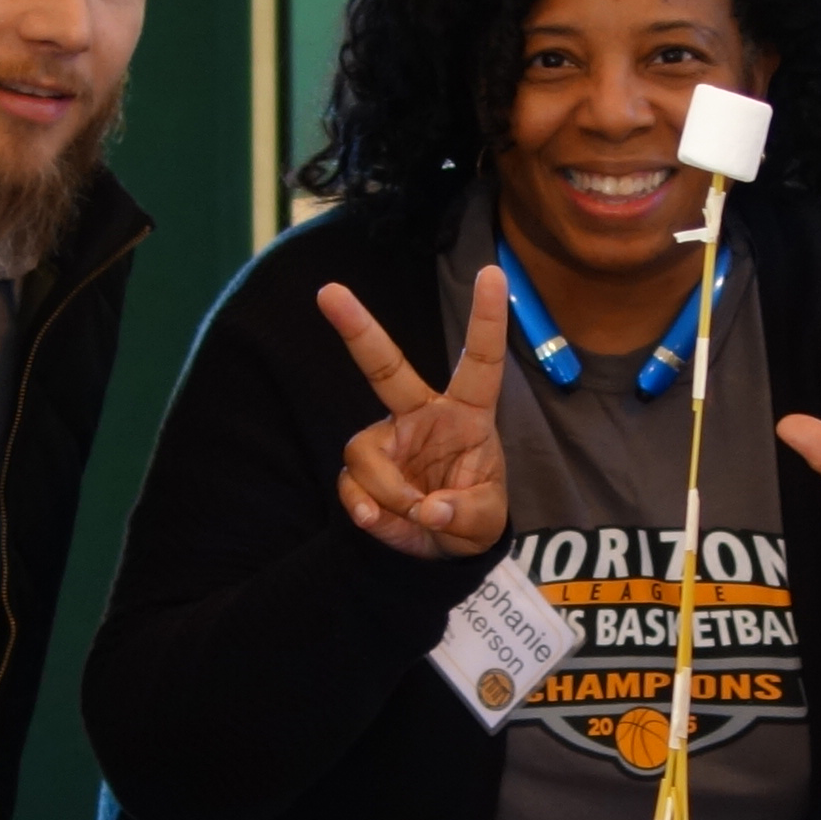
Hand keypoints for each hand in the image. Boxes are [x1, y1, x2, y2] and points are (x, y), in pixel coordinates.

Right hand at [320, 273, 509, 559]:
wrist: (443, 546)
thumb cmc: (473, 517)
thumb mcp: (486, 522)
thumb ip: (465, 514)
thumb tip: (431, 508)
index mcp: (466, 414)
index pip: (480, 362)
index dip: (486, 319)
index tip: (492, 272)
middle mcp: (420, 415)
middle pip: (386, 367)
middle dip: (357, 328)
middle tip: (328, 292)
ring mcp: (386, 439)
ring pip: (364, 453)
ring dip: (388, 494)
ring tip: (415, 515)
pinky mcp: (361, 469)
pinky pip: (351, 486)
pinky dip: (367, 511)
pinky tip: (381, 522)